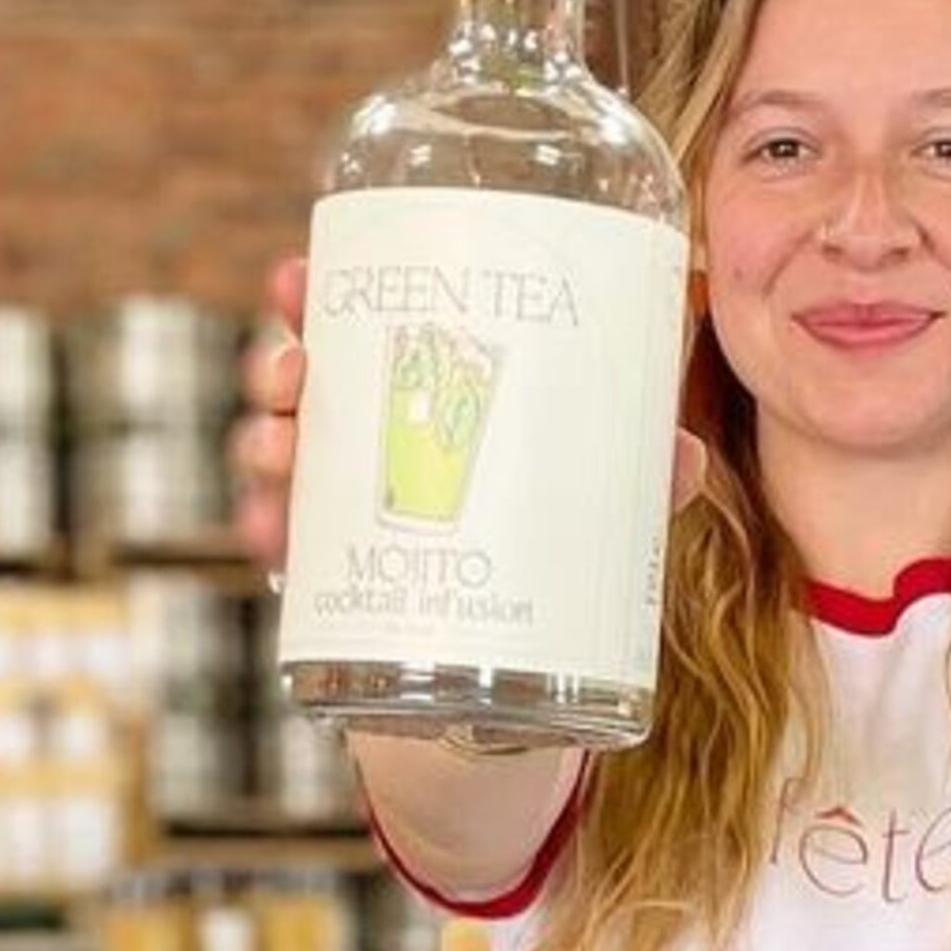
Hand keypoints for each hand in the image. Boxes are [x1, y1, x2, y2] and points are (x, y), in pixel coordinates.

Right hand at [236, 255, 709, 591]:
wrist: (511, 677)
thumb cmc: (547, 545)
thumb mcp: (596, 495)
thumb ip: (636, 468)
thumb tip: (684, 456)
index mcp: (416, 393)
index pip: (357, 325)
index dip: (316, 294)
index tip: (299, 273)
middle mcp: (367, 438)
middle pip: (303, 380)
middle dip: (280, 361)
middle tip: (295, 364)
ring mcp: (340, 509)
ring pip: (280, 456)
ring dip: (265, 442)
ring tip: (283, 447)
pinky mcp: (329, 584)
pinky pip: (281, 552)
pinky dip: (268, 538)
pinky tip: (270, 539)